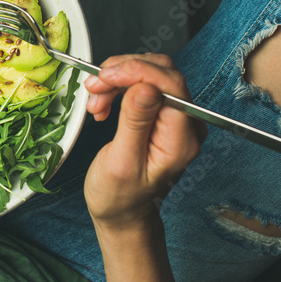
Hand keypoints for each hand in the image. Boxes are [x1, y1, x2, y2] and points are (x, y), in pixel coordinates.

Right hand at [83, 55, 205, 231]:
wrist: (121, 210)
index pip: (171, 85)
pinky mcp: (162, 113)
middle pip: (161, 73)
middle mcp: (186, 125)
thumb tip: (146, 87)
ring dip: (117, 79)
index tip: (105, 76)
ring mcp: (175, 118)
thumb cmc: (120, 196)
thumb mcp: (122, 162)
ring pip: (150, 74)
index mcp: (181, 140)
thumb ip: (135, 123)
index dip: (137, 71)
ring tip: (95, 101)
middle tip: (95, 87)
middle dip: (123, 73)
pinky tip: (104, 102)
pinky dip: (119, 86)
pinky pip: (143, 84)